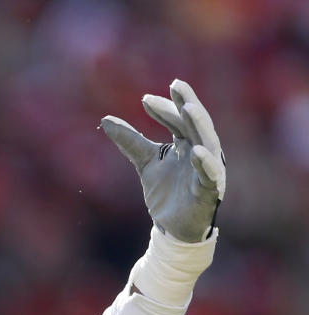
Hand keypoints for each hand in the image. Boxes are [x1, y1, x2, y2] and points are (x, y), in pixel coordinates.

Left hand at [101, 79, 225, 242]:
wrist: (171, 228)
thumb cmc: (165, 192)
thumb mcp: (145, 162)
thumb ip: (130, 141)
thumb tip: (105, 119)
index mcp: (187, 142)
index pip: (177, 120)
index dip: (164, 108)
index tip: (145, 99)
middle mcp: (201, 151)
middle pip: (196, 123)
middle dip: (187, 104)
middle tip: (176, 85)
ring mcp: (208, 169)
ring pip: (207, 142)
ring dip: (199, 124)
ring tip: (188, 109)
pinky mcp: (209, 190)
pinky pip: (209, 174)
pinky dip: (204, 162)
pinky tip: (195, 151)